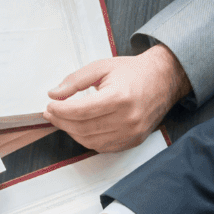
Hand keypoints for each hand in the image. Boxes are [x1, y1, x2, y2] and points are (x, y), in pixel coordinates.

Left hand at [43, 46, 191, 151]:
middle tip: (51, 113)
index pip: (81, 111)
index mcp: (120, 97)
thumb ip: (75, 80)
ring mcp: (132, 133)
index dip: (60, 111)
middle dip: (62, 122)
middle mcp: (128, 118)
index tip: (50, 106)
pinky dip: (87, 139)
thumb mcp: (102, 67)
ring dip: (72, 132)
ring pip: (91, 141)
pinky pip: (103, 147)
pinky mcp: (134, 141)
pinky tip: (80, 128)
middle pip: (84, 128)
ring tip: (63, 120)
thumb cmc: (134, 72)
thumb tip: (54, 94)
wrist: (164, 79)